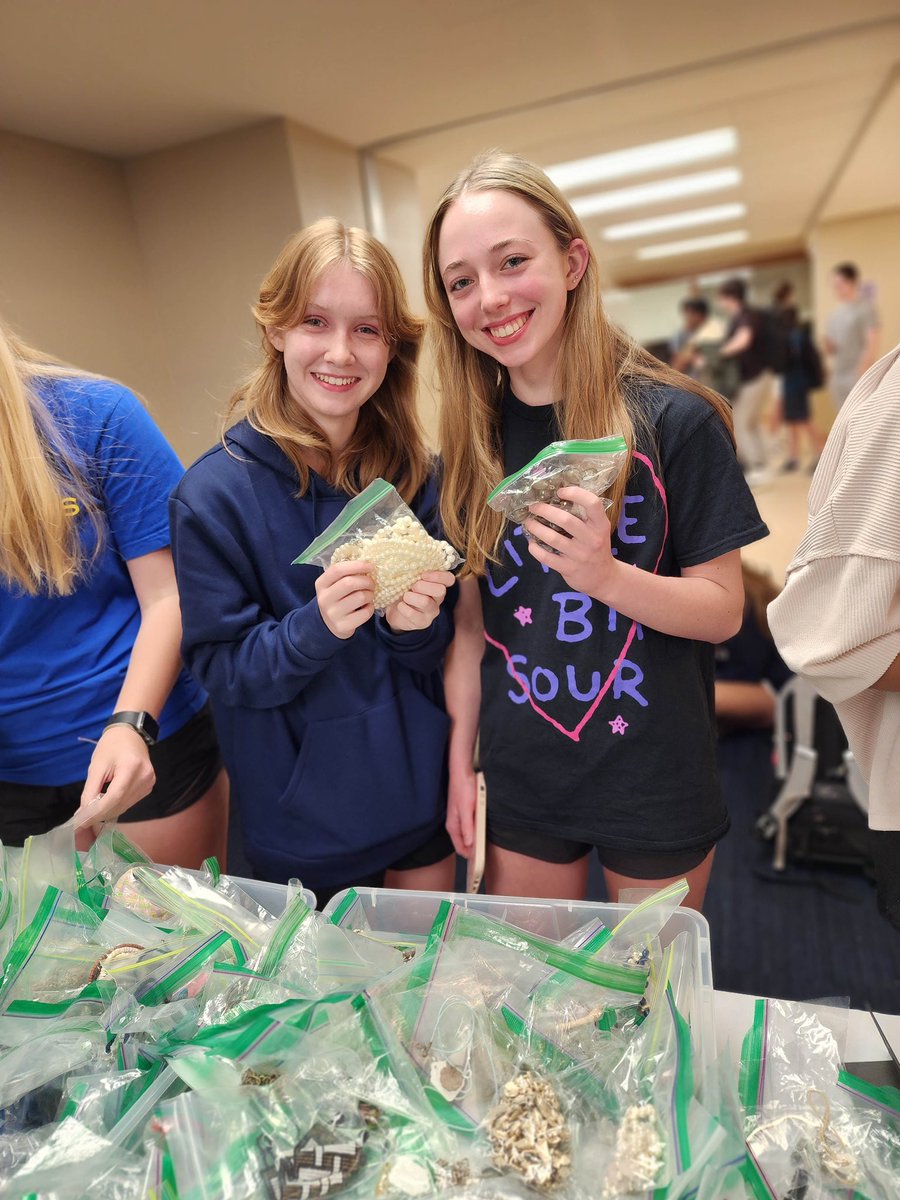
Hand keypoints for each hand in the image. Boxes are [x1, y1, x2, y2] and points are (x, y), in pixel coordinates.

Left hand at [79, 724, 156, 824]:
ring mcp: (149, 783)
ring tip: (92, 810)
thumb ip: (90, 790)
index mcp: (131, 768)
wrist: (131, 734)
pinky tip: (106, 802)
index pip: (114, 797)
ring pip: (125, 806)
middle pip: (120, 804)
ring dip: (107, 811)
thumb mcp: (96, 766)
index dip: (97, 812)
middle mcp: (144, 777)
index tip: (81, 821)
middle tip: (82, 819)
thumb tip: (83, 813)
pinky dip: (116, 805)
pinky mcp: (149, 786)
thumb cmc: (111, 746)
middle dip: (100, 814)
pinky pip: (130, 802)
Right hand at [315, 560, 374, 637]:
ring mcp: (333, 614)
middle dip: (366, 581)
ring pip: (360, 597)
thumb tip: (367, 563)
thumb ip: (346, 574)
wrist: (329, 625)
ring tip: (369, 595)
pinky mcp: (343, 626)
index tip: (370, 566)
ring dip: (370, 594)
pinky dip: (370, 608)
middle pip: (350, 583)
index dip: (357, 565)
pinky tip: (366, 607)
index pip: (337, 569)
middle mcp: (324, 598)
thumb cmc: (337, 598)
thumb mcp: (334, 585)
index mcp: (321, 584)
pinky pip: (365, 613)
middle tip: (372, 583)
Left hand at [384, 570, 455, 632]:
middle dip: (422, 586)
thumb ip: (413, 570)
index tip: (423, 575)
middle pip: (440, 590)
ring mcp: (431, 612)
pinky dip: (403, 608)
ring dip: (411, 597)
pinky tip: (400, 606)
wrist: (395, 612)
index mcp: (437, 584)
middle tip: (412, 587)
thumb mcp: (409, 578)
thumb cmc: (403, 591)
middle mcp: (438, 598)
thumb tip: (408, 557)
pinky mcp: (422, 622)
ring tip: (405, 596)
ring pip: (426, 602)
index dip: (438, 575)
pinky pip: (413, 614)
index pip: (449, 579)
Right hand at [446, 762, 476, 856]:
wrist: (462, 772)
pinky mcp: (464, 813)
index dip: (470, 856)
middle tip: (485, 856)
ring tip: (485, 846)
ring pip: (467, 836)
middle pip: (464, 844)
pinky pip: (470, 828)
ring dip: (475, 841)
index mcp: (453, 826)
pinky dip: (476, 832)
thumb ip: (467, 827)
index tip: (480, 863)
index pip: (460, 848)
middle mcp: (454, 824)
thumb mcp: (467, 809)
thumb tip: (469, 844)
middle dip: (473, 850)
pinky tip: (483, 832)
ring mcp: (459, 819)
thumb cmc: (463, 789)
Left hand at [523, 485, 618, 599]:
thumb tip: (557, 496)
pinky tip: (532, 543)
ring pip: (552, 538)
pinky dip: (535, 548)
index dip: (575, 493)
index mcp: (601, 525)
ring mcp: (580, 556)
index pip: (592, 503)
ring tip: (528, 522)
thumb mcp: (599, 530)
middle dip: (545, 510)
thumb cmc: (597, 548)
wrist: (604, 578)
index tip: (560, 491)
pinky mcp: (569, 569)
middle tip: (533, 507)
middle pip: (565, 520)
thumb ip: (585, 516)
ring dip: (536, 528)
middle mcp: (592, 539)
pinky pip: (546, 557)